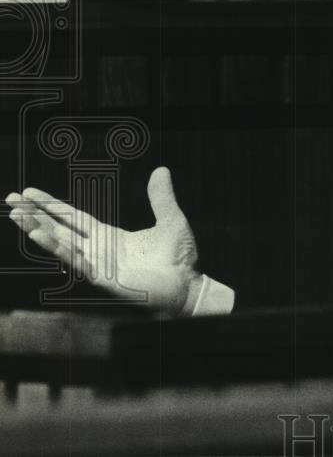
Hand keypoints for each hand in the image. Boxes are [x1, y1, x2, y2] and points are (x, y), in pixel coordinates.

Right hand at [5, 167, 202, 315]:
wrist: (190, 287)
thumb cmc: (180, 259)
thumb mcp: (171, 219)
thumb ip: (161, 196)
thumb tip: (161, 169)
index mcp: (110, 236)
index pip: (74, 217)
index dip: (52, 205)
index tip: (29, 193)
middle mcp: (99, 250)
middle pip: (60, 228)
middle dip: (35, 215)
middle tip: (11, 199)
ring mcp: (99, 264)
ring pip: (62, 244)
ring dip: (39, 230)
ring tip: (17, 216)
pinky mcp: (103, 278)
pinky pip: (76, 261)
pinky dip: (58, 248)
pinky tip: (42, 236)